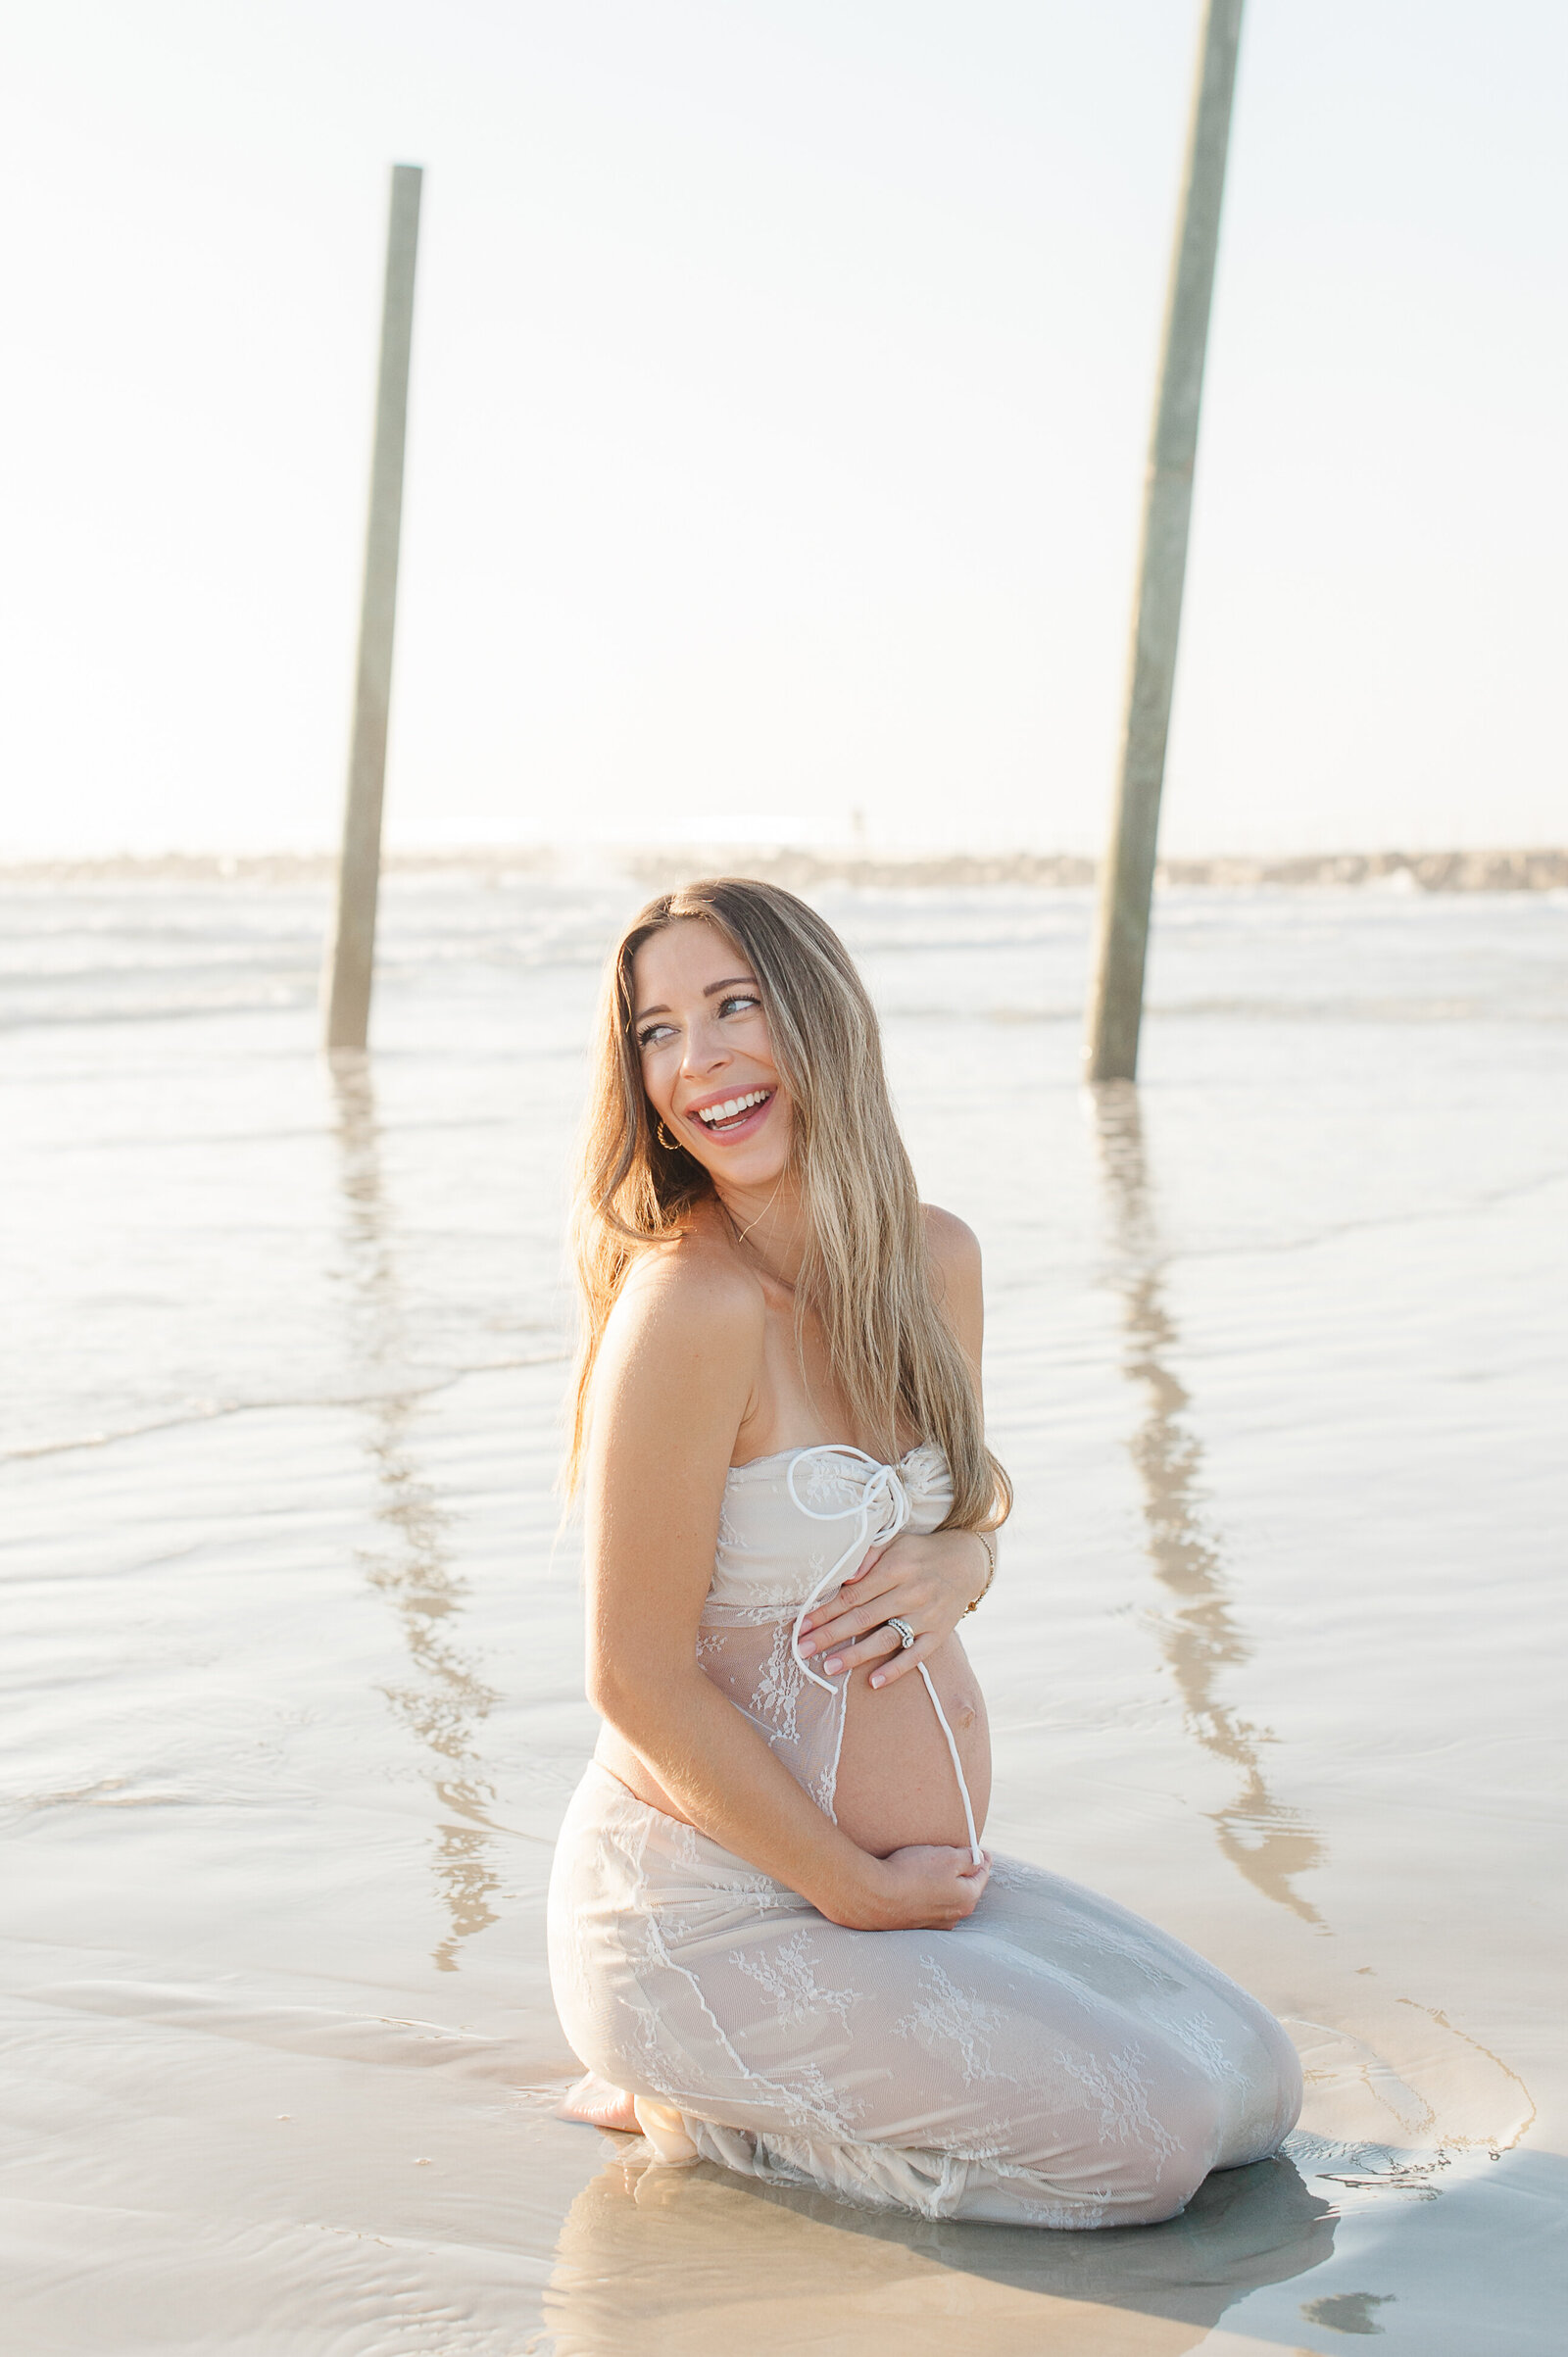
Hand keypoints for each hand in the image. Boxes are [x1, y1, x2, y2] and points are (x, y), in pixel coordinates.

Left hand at [796, 1526, 989, 1688]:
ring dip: (856, 1655)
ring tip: (829, 1668)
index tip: (802, 1625)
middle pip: (863, 1618)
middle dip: (830, 1635)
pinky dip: (895, 1670)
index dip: (826, 1611)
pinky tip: (873, 1682)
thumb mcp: (894, 1542)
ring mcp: (926, 1615)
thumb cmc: (919, 1553)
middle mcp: (911, 1592)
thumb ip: (867, 1556)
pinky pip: (916, 1655)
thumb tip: (844, 1576)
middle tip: (803, 1650)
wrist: (966, 1562)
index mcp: (896, 1568)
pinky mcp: (939, 1634)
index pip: (853, 1594)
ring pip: (886, 1638)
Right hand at [827, 1844, 989, 1931]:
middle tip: (955, 1854)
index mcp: (967, 1899)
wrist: (874, 1895)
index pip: (982, 1875)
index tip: (978, 1848)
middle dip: (962, 1872)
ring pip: (946, 1897)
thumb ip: (969, 1858)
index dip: (981, 1858)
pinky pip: (928, 1904)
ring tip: (930, 1867)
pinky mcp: (915, 1924)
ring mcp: (934, 1923)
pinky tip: (914, 1883)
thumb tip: (981, 1859)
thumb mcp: (947, 1857)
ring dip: (943, 1883)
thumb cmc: (912, 1873)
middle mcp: (954, 1916)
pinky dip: (926, 1893)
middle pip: (965, 1887)